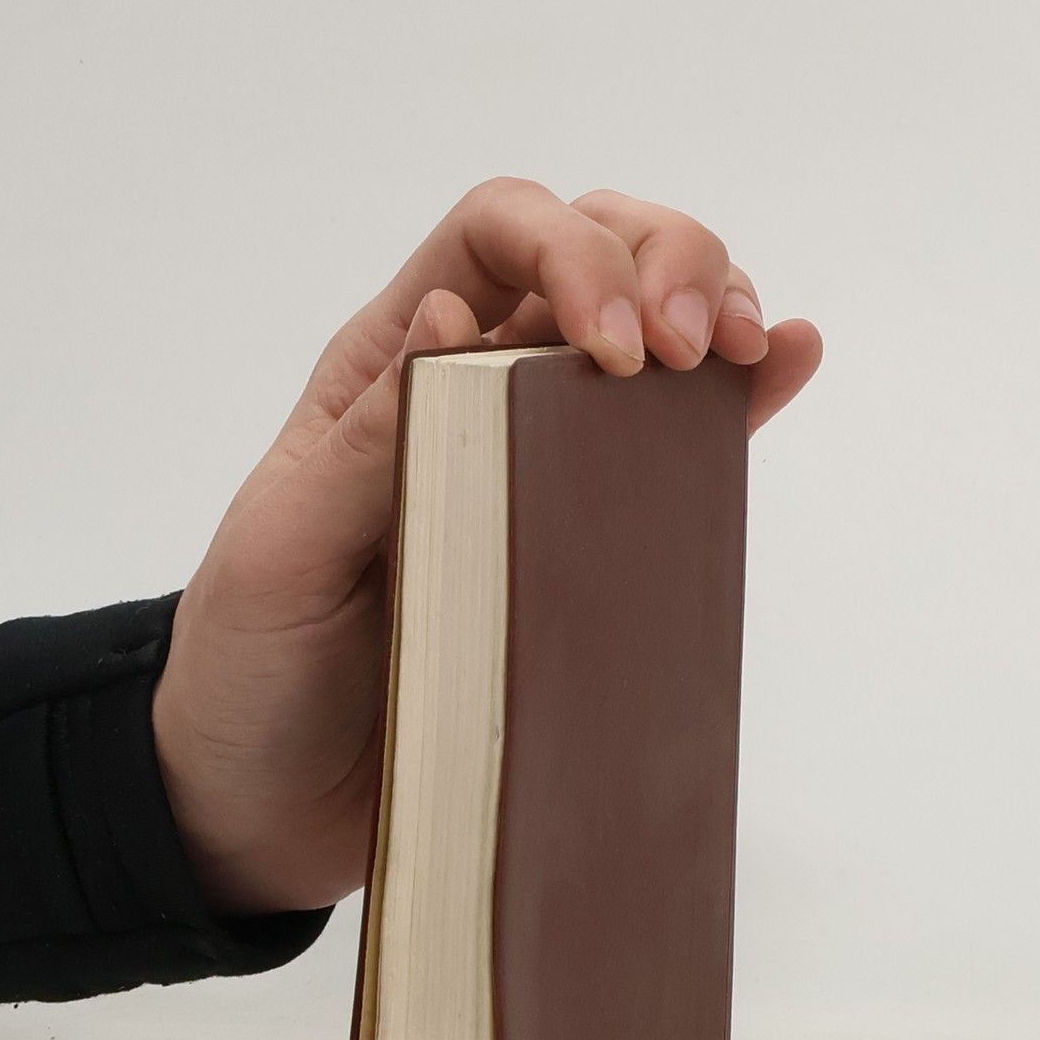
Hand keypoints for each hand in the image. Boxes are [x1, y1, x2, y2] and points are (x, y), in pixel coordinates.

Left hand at [152, 177, 822, 914]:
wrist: (272, 802)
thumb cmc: (255, 670)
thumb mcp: (282, 552)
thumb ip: (366, 446)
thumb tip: (451, 324)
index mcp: (391, 370)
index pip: (495, 238)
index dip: (570, 251)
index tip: (612, 345)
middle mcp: (476, 392)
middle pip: (591, 248)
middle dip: (662, 260)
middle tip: (689, 348)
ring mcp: (543, 461)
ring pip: (648, 323)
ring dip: (713, 303)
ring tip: (742, 350)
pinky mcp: (589, 541)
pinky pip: (673, 447)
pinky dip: (737, 396)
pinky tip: (784, 360)